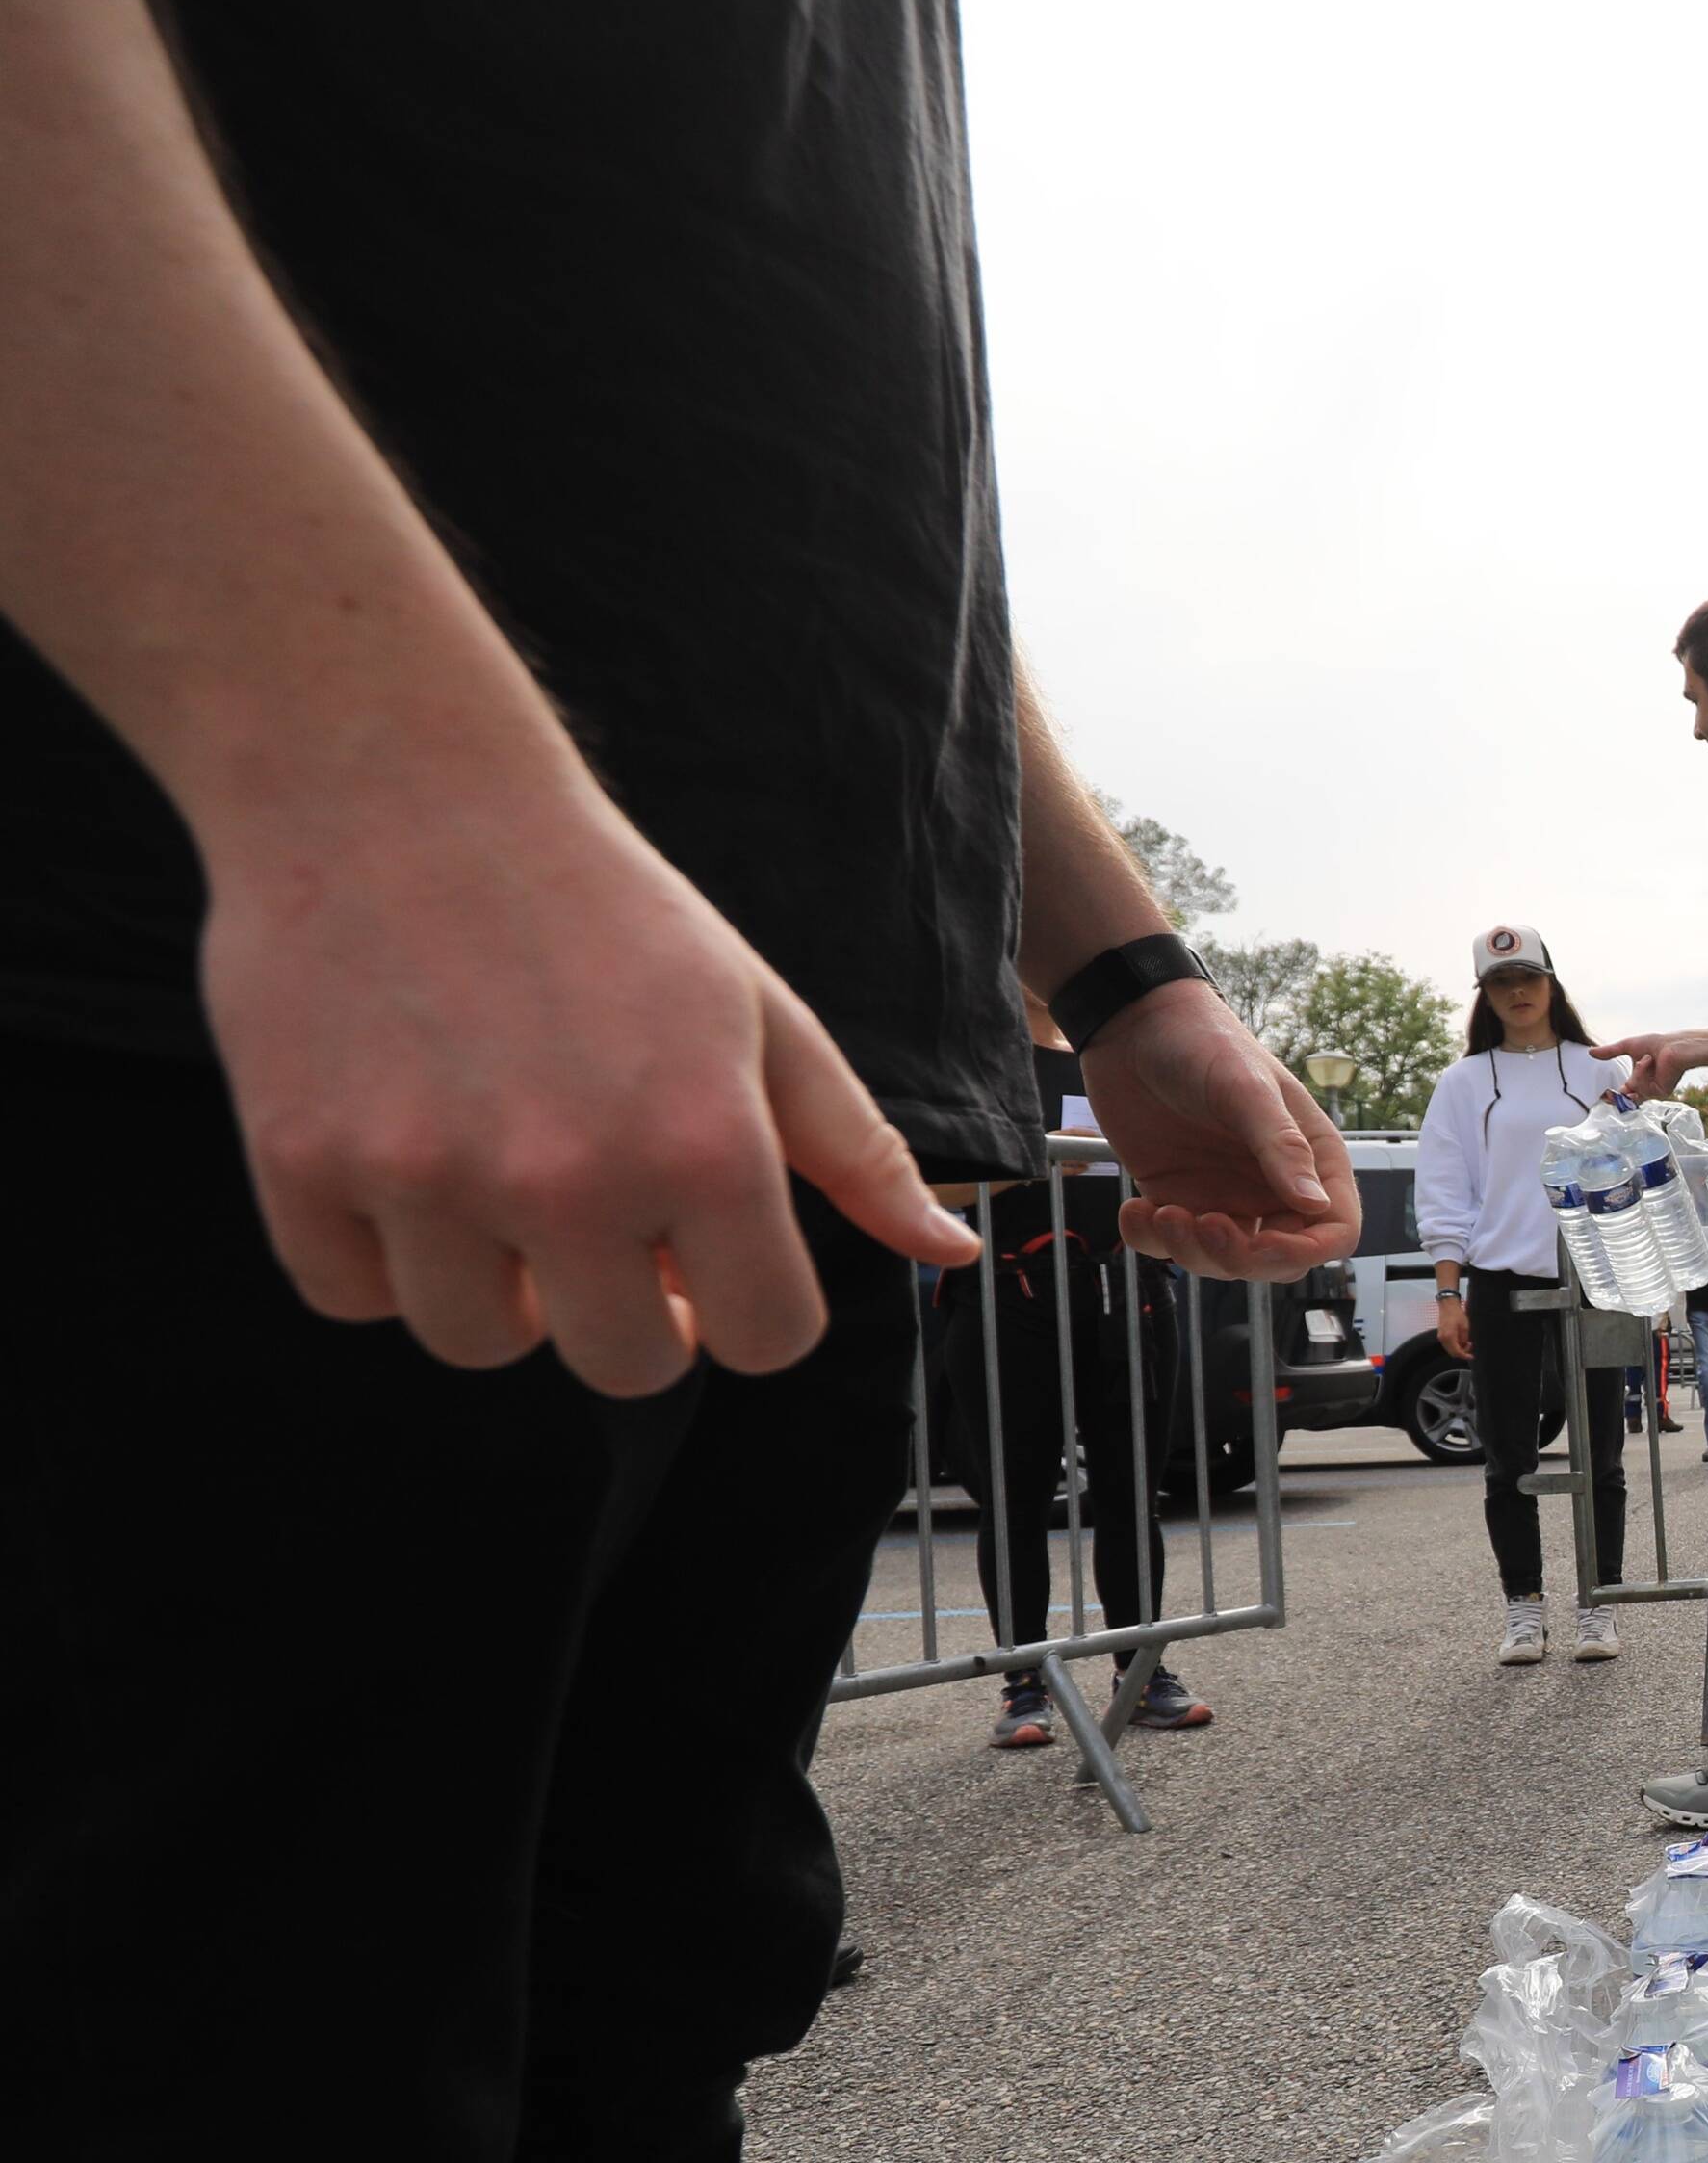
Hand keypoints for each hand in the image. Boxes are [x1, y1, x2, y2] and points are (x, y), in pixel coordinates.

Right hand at [201, 772, 977, 1394]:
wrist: (400, 791)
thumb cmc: (604, 910)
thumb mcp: (763, 1017)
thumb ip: (859, 1152)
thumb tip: (951, 1250)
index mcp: (706, 1147)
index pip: (765, 1341)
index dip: (744, 1311)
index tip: (706, 1263)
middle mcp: (570, 1178)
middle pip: (627, 1371)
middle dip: (630, 1317)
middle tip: (602, 1226)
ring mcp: (427, 1177)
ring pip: (477, 1345)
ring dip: (499, 1294)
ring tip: (501, 1190)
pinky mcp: (301, 1161)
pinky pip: (350, 1296)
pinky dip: (376, 1257)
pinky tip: (407, 1169)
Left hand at [1075, 977, 1356, 1276]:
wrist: (1130, 1023)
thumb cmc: (1201, 1041)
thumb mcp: (1245, 1089)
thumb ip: (1281, 1146)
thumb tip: (1314, 1205)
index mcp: (1311, 1158)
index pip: (1334, 1230)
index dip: (1304, 1250)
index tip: (1259, 1242)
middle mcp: (1272, 1184)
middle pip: (1278, 1258)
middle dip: (1239, 1258)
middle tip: (1202, 1225)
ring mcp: (1224, 1194)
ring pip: (1224, 1261)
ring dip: (1190, 1252)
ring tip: (1160, 1213)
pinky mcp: (1177, 1196)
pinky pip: (1170, 1244)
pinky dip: (1150, 1241)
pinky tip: (1134, 1209)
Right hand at [1435, 1291, 1471, 1359]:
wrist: (1448, 1306)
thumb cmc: (1457, 1314)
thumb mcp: (1465, 1327)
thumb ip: (1464, 1339)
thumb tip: (1464, 1346)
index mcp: (1449, 1337)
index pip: (1457, 1352)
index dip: (1465, 1356)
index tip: (1471, 1356)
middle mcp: (1443, 1338)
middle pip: (1452, 1353)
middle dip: (1462, 1352)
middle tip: (1469, 1346)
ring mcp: (1440, 1337)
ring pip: (1449, 1349)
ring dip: (1458, 1349)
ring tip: (1466, 1342)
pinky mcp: (1440, 1334)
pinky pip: (1447, 1345)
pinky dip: (1454, 1345)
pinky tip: (1460, 1339)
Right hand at [1593, 1021, 1707, 1090]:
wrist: (1672, 1045)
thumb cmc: (1655, 1044)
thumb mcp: (1628, 1046)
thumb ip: (1610, 1052)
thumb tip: (1590, 1052)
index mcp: (1639, 1079)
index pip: (1624, 1092)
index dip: (1613, 1096)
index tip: (1603, 1095)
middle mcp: (1647, 1087)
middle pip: (1628, 1100)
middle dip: (1618, 1098)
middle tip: (1606, 1096)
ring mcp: (1654, 1091)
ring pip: (1634, 1090)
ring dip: (1637, 1073)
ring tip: (1647, 1059)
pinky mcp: (1661, 1092)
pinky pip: (1643, 1087)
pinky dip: (1642, 1072)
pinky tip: (1650, 1062)